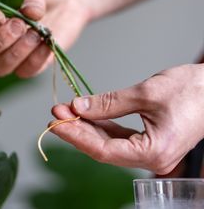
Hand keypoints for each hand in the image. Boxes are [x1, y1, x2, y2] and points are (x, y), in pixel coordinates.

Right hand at [0, 0, 89, 77]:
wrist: (71, 0)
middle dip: (0, 41)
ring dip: (16, 53)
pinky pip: (25, 72)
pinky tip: (47, 43)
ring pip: (0, 68)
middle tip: (20, 24)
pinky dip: (36, 60)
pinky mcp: (30, 64)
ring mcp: (12, 54)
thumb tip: (29, 13)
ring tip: (36, 34)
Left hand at [51, 64, 203, 173]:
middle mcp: (152, 158)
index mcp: (155, 151)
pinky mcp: (148, 141)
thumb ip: (109, 103)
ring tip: (66, 111)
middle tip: (57, 113)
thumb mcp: (146, 93)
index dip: (77, 135)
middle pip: (103, 148)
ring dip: (87, 126)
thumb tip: (79, 107)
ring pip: (109, 142)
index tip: (57, 120)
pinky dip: (101, 125)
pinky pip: (118, 136)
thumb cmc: (191, 90)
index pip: (104, 150)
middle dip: (78, 129)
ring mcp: (150, 151)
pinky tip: (86, 114)